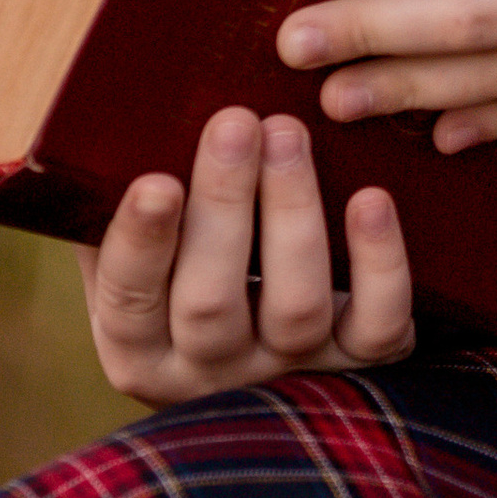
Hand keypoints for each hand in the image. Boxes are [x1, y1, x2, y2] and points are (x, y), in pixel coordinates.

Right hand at [80, 106, 415, 406]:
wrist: (277, 377)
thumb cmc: (190, 271)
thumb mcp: (144, 254)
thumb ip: (119, 207)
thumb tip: (116, 120)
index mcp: (140, 347)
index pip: (129, 300)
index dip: (142, 243)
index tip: (155, 180)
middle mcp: (210, 370)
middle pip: (211, 302)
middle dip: (223, 205)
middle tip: (235, 123)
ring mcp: (287, 369)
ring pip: (294, 306)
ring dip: (292, 212)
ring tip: (288, 132)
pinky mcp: (358, 361)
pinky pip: (377, 325)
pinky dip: (380, 263)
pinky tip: (372, 199)